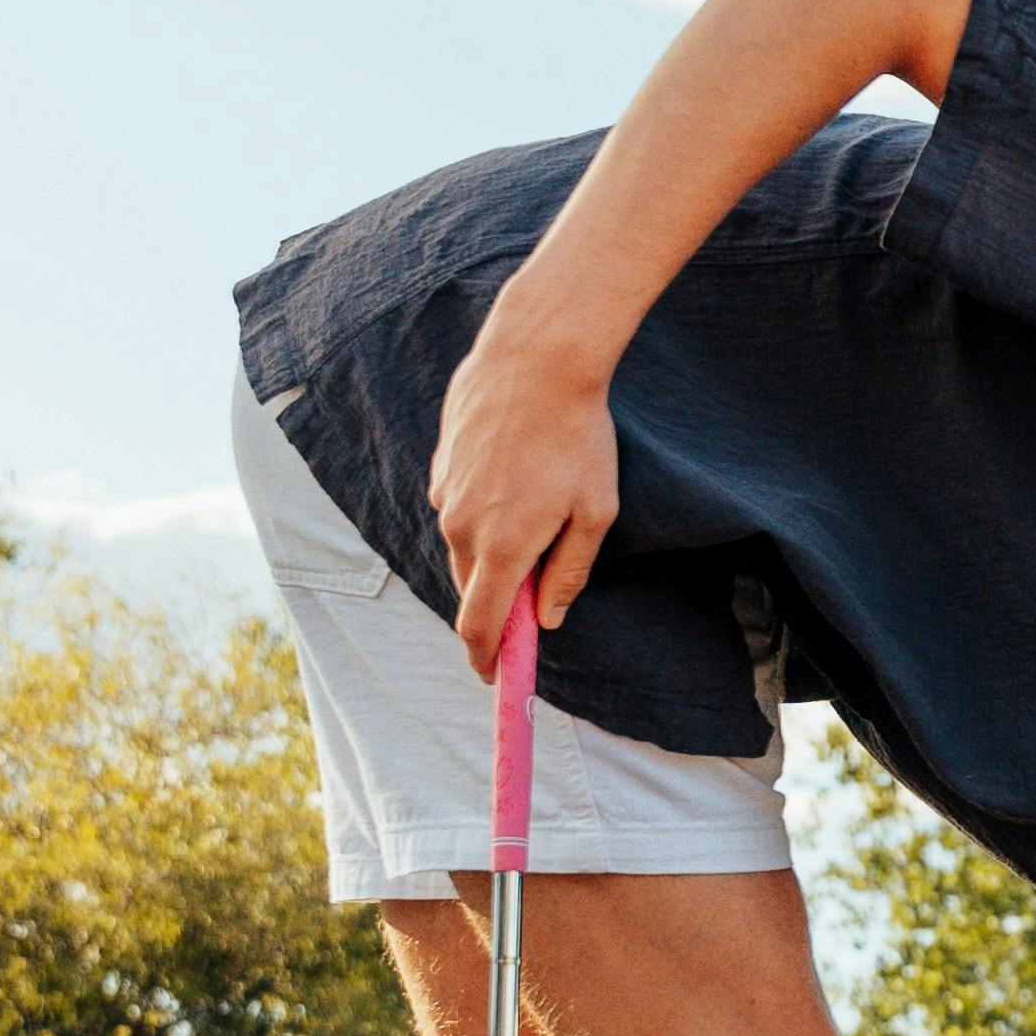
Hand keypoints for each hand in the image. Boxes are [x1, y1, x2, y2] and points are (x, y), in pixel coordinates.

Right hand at [425, 311, 624, 656]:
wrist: (536, 356)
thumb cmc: (577, 434)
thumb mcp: (595, 510)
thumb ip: (570, 572)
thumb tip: (548, 619)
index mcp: (502, 547)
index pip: (479, 625)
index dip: (485, 659)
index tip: (494, 678)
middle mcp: (461, 527)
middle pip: (472, 589)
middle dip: (498, 603)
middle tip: (533, 599)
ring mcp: (445, 495)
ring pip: (465, 548)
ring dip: (494, 552)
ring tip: (538, 515)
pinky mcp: (440, 467)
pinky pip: (460, 508)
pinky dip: (484, 513)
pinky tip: (516, 480)